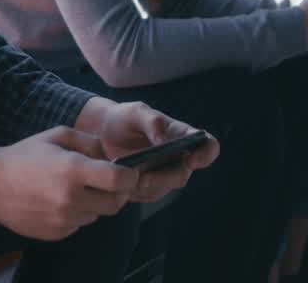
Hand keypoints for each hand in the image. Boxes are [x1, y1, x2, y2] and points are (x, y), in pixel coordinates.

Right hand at [0, 126, 137, 240]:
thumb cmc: (25, 155)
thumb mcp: (58, 135)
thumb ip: (90, 142)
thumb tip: (112, 156)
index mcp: (73, 170)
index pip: (118, 180)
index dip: (130, 177)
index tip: (129, 173)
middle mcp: (71, 198)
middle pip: (115, 204)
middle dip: (118, 193)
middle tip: (110, 183)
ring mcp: (63, 219)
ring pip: (97, 216)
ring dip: (95, 204)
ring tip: (76, 189)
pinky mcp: (56, 233)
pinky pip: (79, 225)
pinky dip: (78, 214)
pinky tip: (60, 201)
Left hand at [87, 101, 218, 202]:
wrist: (100, 133)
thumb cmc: (123, 118)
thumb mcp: (135, 113)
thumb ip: (152, 122)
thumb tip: (166, 139)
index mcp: (181, 135)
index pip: (207, 146)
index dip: (206, 154)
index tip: (193, 160)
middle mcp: (177, 157)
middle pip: (182, 174)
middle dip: (164, 178)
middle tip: (143, 178)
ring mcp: (163, 173)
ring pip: (164, 188)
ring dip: (146, 187)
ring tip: (126, 180)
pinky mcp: (148, 186)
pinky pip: (147, 195)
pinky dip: (135, 191)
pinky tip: (121, 183)